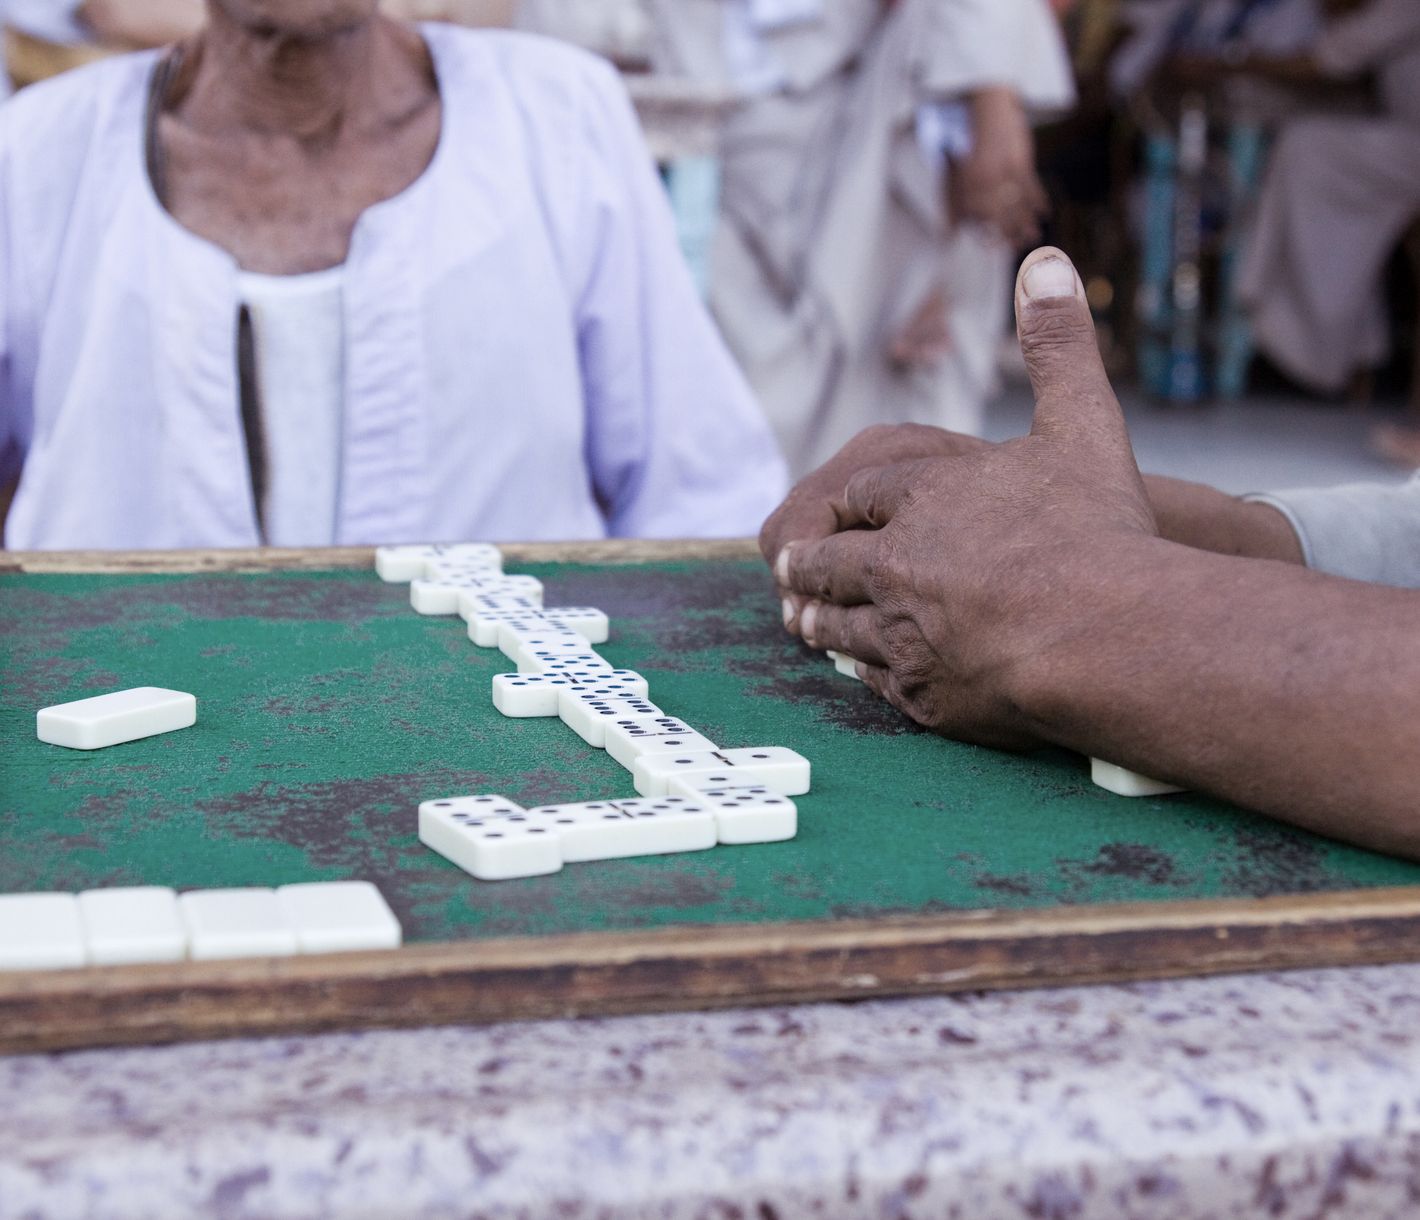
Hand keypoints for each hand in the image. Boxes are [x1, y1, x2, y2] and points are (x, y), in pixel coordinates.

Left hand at [773, 248, 1158, 749]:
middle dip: (808, 561)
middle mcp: (894, 561)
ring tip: (800, 620)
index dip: (848, 503)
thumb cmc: (1100, 530)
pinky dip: (860, 671)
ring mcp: (900, 631)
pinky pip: (873, 680)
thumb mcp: (1084, 422)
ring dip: (816, 617)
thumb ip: (1057, 345)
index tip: (833, 510)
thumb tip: (1043, 258)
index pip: (861, 494)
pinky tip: (857, 672)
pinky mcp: (919, 692)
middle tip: (786, 565)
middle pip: (829, 560)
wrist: (1112, 632)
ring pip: (837, 623)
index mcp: (921, 496)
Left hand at [953, 87, 1047, 247]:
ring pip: (1016, 204)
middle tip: (1018, 248)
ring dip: (1026, 223)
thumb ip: (954, 198)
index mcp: (966, 183)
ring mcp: (1003, 171)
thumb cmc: (969, 139)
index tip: (993, 247)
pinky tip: (1045, 212)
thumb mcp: (956, 168)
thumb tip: (951, 227)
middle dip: (1009, 234)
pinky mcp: (1020, 161)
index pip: (977, 217)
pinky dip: (1038, 200)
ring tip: (1034, 236)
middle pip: (998, 216)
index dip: (986, 234)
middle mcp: (983, 181)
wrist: (986, 106)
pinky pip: (1031, 187)